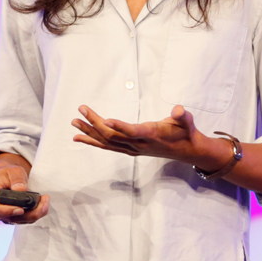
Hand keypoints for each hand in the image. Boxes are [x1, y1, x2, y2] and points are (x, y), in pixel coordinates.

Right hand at [0, 153, 48, 223]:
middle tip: (44, 203)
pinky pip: (21, 220)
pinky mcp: (8, 218)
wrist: (5, 178)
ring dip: (34, 214)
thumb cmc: (8, 173)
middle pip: (7, 217)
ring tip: (45, 201)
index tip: (21, 209)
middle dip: (29, 213)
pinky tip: (42, 205)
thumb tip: (21, 190)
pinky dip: (34, 214)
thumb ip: (17, 179)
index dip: (6, 211)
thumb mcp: (13, 170)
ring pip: (16, 220)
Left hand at [71, 104, 230, 170]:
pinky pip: (107, 147)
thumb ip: (183, 116)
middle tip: (81, 109)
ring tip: (74, 122)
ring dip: (89, 132)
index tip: (106, 120)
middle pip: (113, 136)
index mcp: (151, 135)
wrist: (186, 150)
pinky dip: (93, 142)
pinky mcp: (129, 150)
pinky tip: (79, 137)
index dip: (120, 127)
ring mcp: (132, 149)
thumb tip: (179, 110)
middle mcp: (139, 145)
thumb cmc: (185, 132)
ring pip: (107, 142)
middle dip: (95, 123)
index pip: (133, 132)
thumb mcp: (187, 122)